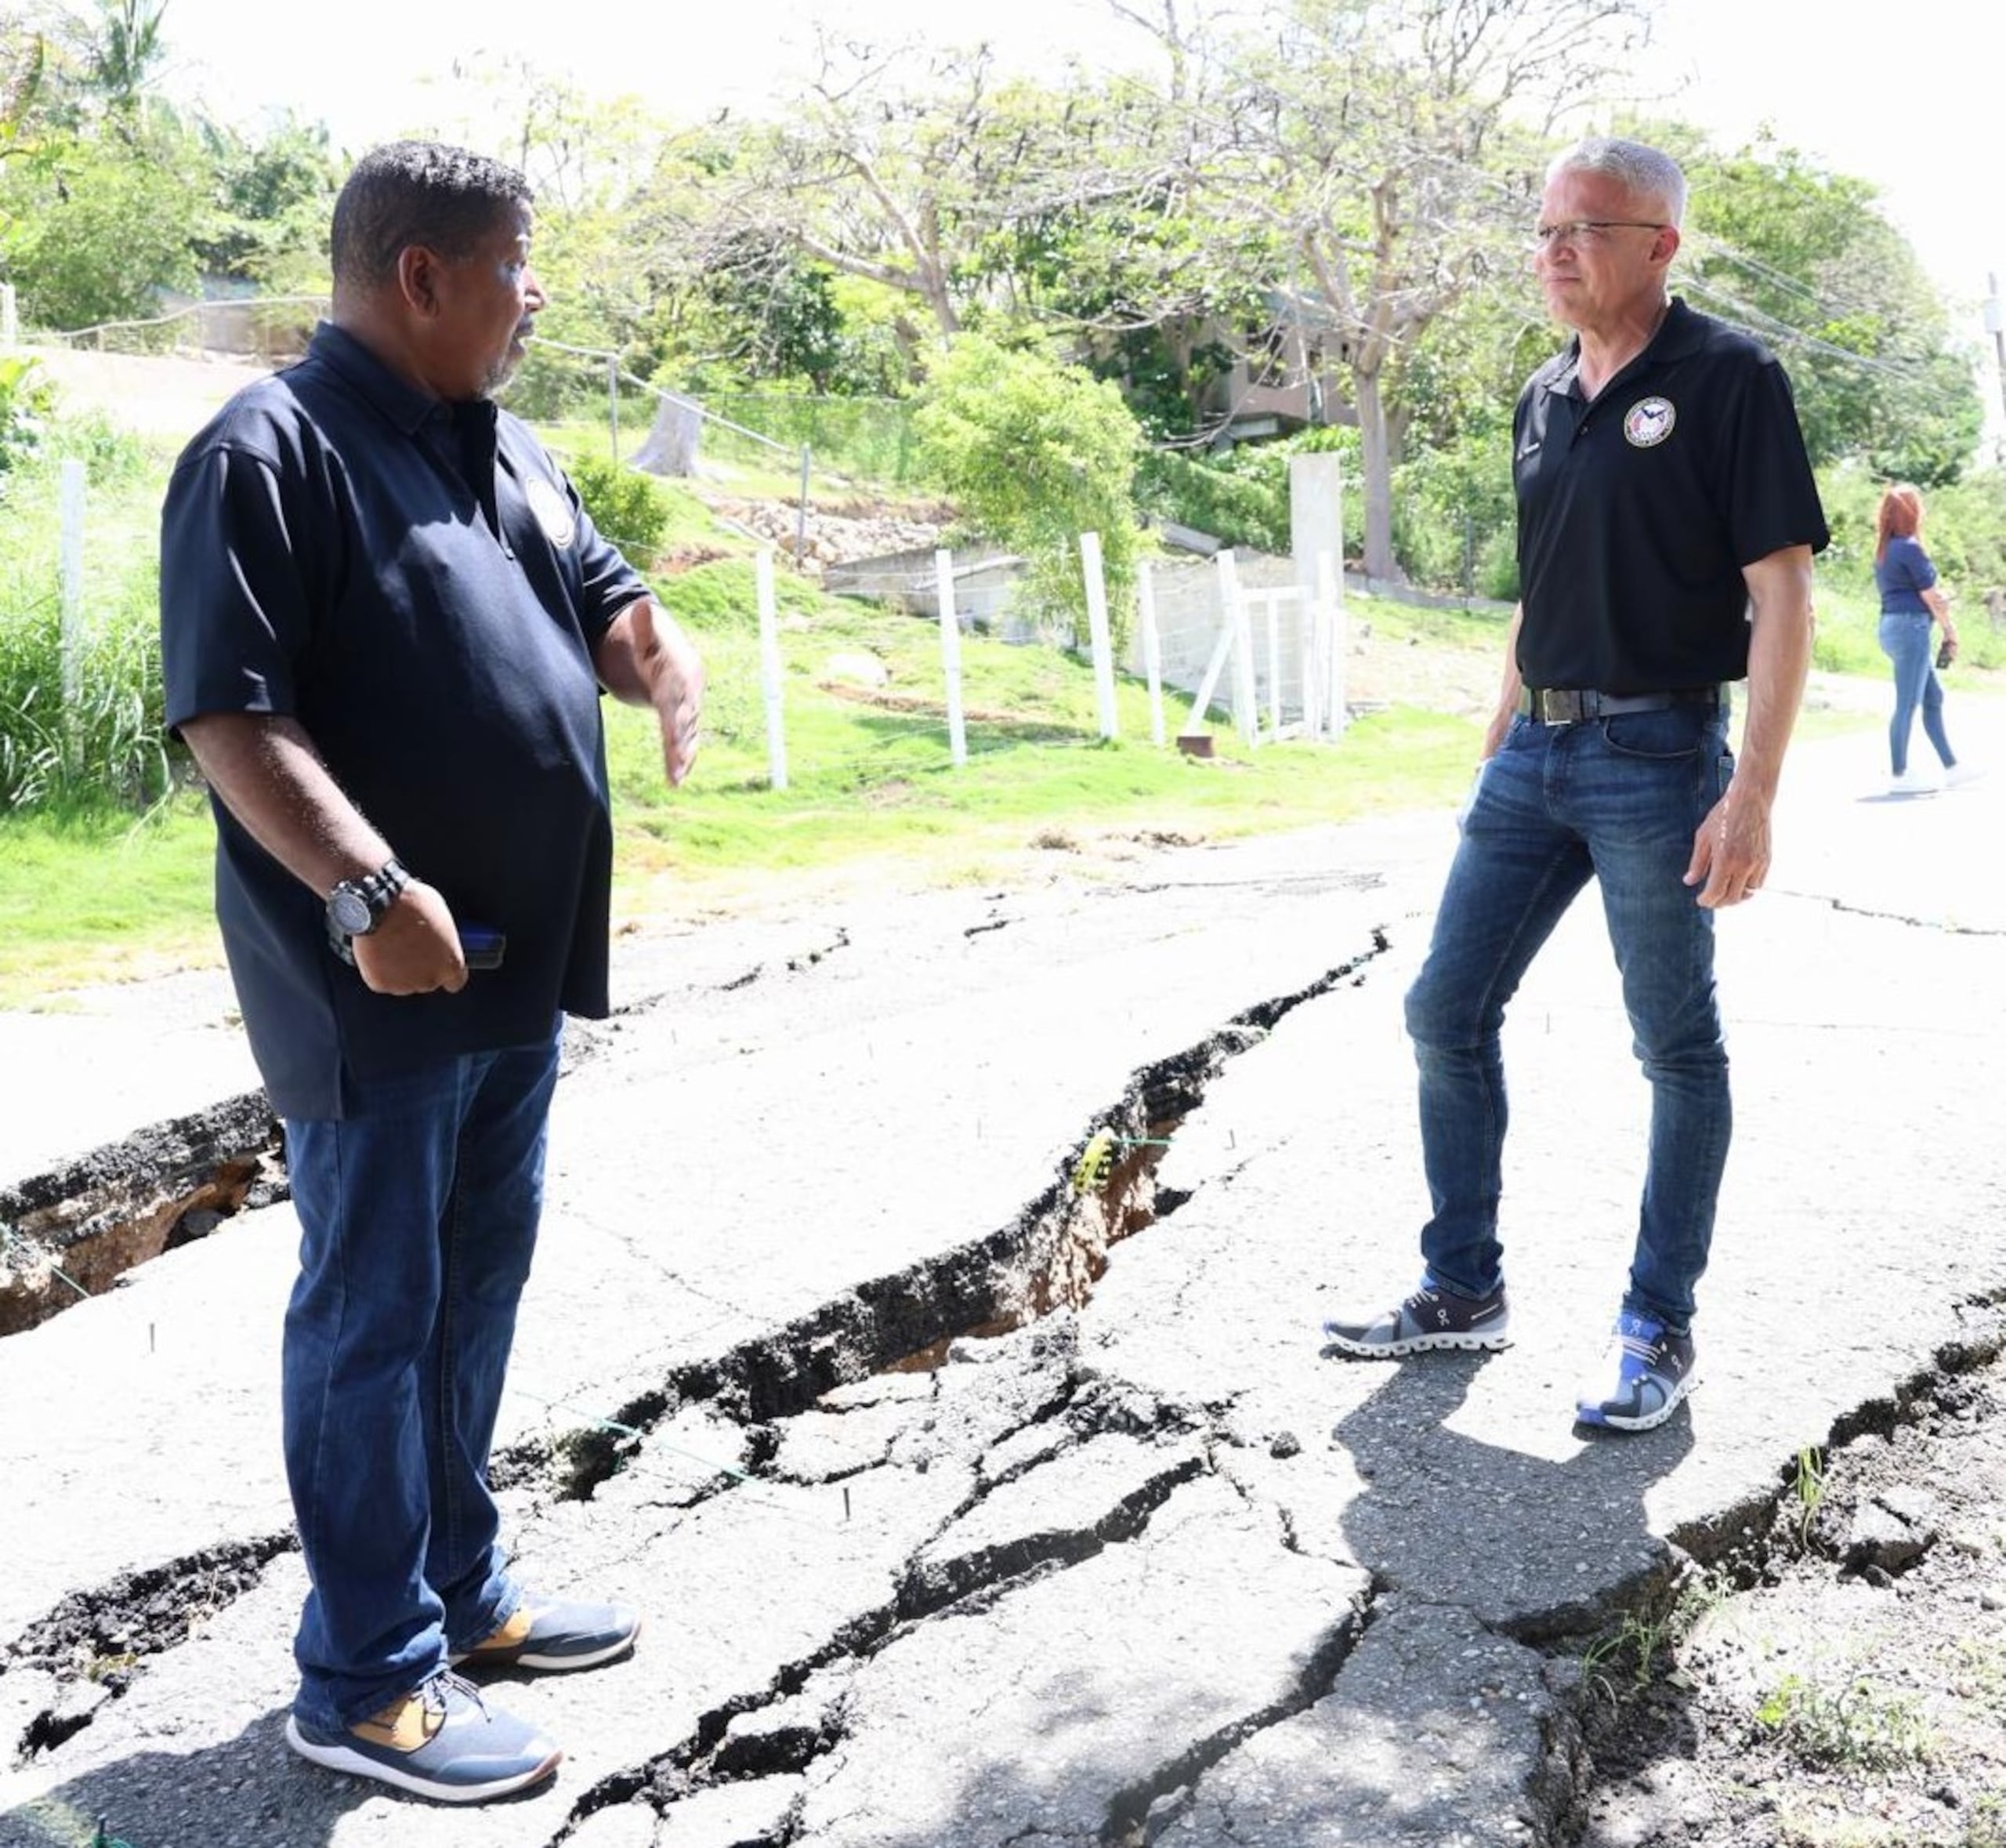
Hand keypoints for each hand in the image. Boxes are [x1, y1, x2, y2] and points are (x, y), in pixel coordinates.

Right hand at [352, 879, 467, 994]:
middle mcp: (430, 980)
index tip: (439, 963)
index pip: (455, 981)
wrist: (378, 903)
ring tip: (392, 945)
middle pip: (427, 981)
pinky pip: (381, 979)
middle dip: (421, 968)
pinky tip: (377, 951)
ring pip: (404, 982)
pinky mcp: (380, 983)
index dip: (446, 972)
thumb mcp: (442, 918)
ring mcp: (404, 985)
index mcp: (451, 965)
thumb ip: (442, 939)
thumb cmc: (412, 904)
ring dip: (399, 970)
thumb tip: (439, 940)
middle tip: (410, 947)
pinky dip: (378, 969)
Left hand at [631, 599, 704, 785]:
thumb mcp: (639, 628)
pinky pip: (683, 739)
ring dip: (683, 757)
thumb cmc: (639, 633)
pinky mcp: (679, 715)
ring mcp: (686, 703)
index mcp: (681, 669)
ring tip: (676, 779)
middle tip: (677, 767)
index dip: (676, 720)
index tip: (673, 739)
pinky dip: (680, 758)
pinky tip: (675, 780)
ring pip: (687, 733)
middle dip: (682, 744)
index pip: (678, 698)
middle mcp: (689, 688)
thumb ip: (643, 625)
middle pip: (686, 720)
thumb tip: (642, 606)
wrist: (650, 640)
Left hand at [1683, 786, 1770, 909]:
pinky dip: (1748, 888)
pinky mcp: (1767, 859)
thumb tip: (1689, 881)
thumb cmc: (1723, 816)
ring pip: (1747, 893)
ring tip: (1724, 894)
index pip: (1716, 893)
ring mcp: (1757, 863)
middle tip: (1711, 900)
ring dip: (1735, 897)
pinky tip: (1738, 883)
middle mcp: (1743, 865)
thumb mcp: (1703, 837)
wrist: (1750, 800)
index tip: (1701, 900)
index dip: (1707, 901)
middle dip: (1719, 903)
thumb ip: (1697, 863)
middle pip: (1732, 897)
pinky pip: (1758, 883)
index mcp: (1725, 860)